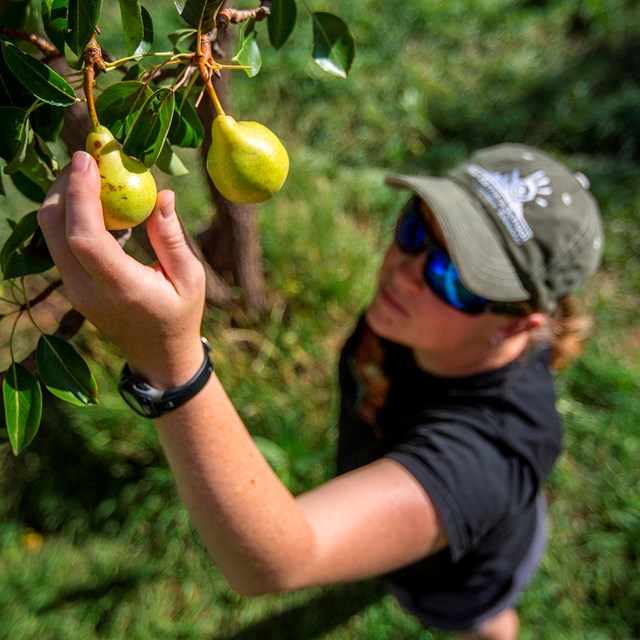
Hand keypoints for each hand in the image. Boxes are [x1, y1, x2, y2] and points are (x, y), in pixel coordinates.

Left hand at [38, 151, 206, 387]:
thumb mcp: (190, 278)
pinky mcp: (72, 285)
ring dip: (64, 198)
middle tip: (89, 160)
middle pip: (54, 228)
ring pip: (50, 233)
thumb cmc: (181, 315)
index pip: (84, 238)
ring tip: (92, 177)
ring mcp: (74, 289)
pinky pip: (60, 242)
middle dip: (64, 186)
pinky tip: (96, 205)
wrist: (158, 355)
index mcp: (120, 288)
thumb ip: (171, 237)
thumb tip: (163, 195)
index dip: (80, 195)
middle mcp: (87, 289)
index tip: (88, 160)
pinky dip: (70, 215)